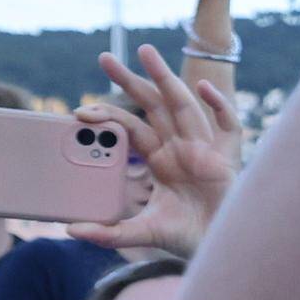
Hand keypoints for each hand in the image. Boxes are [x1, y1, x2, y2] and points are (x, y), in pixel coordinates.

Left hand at [100, 42, 242, 255]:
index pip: (131, 127)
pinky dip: (219, 105)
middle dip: (131, 80)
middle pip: (153, 105)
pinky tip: (203, 87)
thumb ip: (110, 232)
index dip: (108, 116)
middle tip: (105, 57)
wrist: (220, 248)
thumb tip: (71, 229)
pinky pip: (228, 124)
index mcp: (161, 160)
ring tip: (145, 51)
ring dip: (165, 77)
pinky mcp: (228, 157)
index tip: (79, 112)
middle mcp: (180, 147)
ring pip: (183, 104)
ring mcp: (204, 148)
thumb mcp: (143, 233)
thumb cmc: (187, 237)